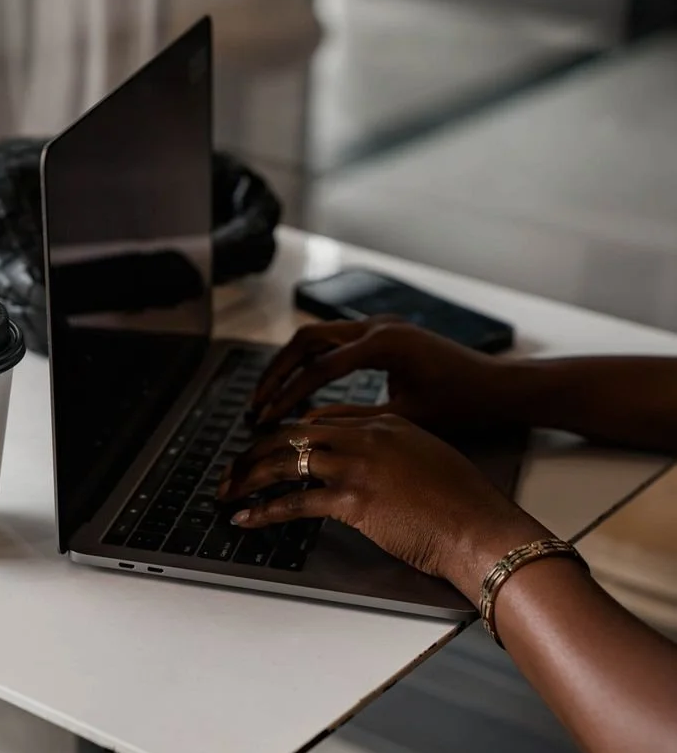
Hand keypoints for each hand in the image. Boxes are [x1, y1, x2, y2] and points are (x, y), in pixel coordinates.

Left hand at [220, 414, 540, 596]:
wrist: (479, 526)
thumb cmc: (463, 502)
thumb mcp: (429, 459)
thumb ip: (394, 451)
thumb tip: (368, 464)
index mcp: (385, 423)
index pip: (320, 420)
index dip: (287, 435)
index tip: (268, 449)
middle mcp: (366, 437)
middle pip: (292, 434)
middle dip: (254, 452)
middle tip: (232, 469)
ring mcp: (357, 466)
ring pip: (284, 462)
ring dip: (247, 478)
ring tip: (226, 492)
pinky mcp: (353, 500)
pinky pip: (293, 502)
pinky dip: (263, 510)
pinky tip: (246, 518)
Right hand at [252, 317, 511, 431]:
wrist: (497, 387)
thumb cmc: (461, 404)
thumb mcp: (405, 418)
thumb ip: (353, 419)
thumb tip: (307, 425)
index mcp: (384, 344)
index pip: (319, 368)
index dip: (288, 395)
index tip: (266, 418)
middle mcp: (378, 327)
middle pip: (307, 341)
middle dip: (277, 372)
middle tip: (256, 402)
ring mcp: (381, 326)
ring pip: (318, 338)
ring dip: (291, 365)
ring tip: (270, 395)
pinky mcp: (384, 334)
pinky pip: (336, 342)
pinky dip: (313, 363)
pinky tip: (302, 388)